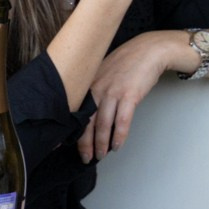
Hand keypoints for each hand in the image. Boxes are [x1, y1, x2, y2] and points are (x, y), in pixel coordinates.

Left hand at [79, 31, 190, 161]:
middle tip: (85, 158)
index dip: (67, 131)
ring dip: (101, 143)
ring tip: (100, 155)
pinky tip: (117, 145)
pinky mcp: (130, 96)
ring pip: (103, 124)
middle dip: (84, 144)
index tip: (59, 146)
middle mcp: (97, 90)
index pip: (73, 113)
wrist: (149, 50)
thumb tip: (87, 111)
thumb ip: (93, 90)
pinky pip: (122, 120)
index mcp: (87, 85)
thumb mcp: (102, 73)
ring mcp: (113, 93)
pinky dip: (120, 135)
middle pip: (86, 122)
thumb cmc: (126, 63)